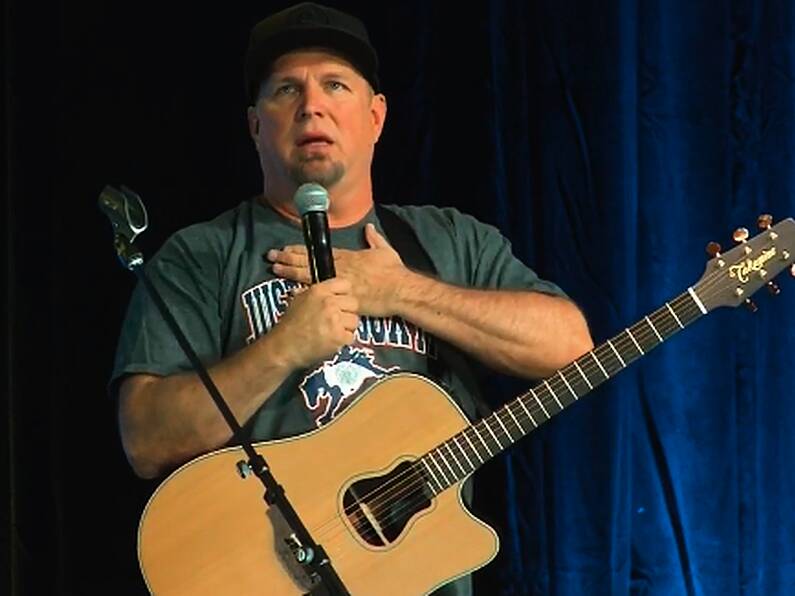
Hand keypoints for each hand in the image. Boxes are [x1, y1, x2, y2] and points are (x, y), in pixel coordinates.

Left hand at [266, 224, 410, 316]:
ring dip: (291, 271)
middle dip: (289, 257)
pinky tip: (290, 291)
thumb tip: (369, 228)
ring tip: (275, 267)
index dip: (301, 250)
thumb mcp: (386, 251)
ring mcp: (338, 283)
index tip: (286, 248)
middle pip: (309, 261)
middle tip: (271, 255)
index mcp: (348, 257)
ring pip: (309, 275)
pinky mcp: (341, 298)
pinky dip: (304, 292)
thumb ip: (375, 239)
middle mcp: (339, 268)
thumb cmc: (393, 272)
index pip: (318, 252)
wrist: (399, 290)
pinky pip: (319, 295)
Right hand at [268, 278, 358, 368]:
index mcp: (318, 291)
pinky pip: (351, 336)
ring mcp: (334, 319)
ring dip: (346, 328)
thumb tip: (328, 291)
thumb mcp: (299, 300)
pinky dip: (343, 341)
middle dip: (347, 312)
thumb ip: (316, 294)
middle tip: (338, 320)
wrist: (284, 347)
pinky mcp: (338, 336)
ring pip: (355, 321)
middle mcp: (328, 303)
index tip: (342, 302)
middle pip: (354, 303)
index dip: (344, 295)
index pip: (345, 284)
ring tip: (332, 332)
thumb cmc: (289, 326)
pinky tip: (331, 341)